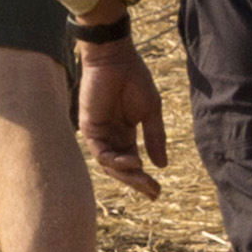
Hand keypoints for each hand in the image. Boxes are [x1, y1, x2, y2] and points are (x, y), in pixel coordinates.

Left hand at [76, 41, 166, 193]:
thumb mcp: (150, 112)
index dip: (144, 178)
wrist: (115, 59)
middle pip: (121, 168)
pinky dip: (115, 160)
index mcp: (125, 133)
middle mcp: (111, 136)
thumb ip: (155, 137)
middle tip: (153, 192)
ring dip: (127, 174)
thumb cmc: (133, 79)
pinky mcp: (89, 127)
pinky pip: (100, 152)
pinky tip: (132, 161)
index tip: (158, 191)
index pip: (133, 162)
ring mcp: (99, 133)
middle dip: (136, 182)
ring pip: (109, 164)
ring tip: (143, 177)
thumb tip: (162, 166)